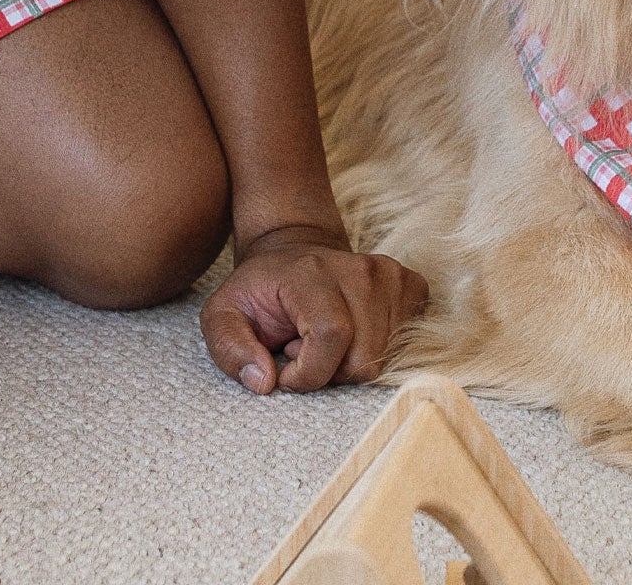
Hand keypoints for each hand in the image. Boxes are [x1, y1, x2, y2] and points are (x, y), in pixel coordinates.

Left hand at [199, 224, 428, 393]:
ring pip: (385, 357)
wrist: (295, 250)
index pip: (331, 336)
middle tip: (304, 349)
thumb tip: (264, 381)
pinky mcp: (409, 284)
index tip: (285, 369)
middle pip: (363, 359)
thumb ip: (230, 348)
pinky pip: (407, 340)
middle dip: (330, 372)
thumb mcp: (222, 315)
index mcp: (311, 273)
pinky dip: (379, 349)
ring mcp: (389, 275)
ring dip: (352, 361)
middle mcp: (358, 269)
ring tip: (325, 339)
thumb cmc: (260, 291)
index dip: (308, 372)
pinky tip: (354, 333)